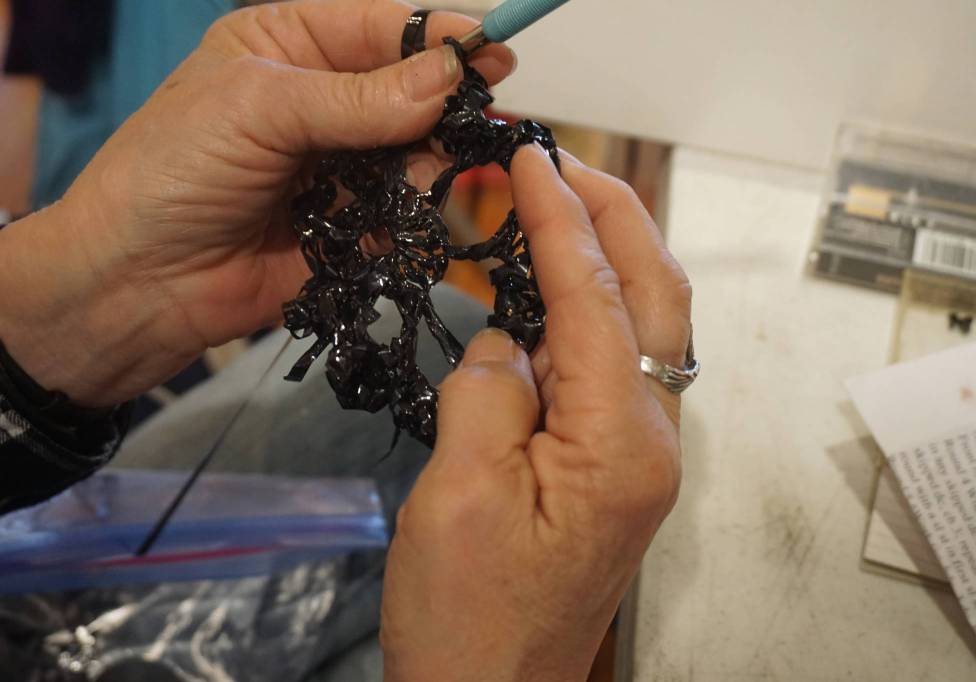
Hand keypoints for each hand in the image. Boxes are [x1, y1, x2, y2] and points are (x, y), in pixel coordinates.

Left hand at [0, 0, 513, 405]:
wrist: (137, 282)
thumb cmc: (172, 172)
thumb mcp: (257, 107)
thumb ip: (355, 97)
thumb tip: (445, 80)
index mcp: (292, 44)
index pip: (383, 27)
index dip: (440, 38)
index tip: (492, 54)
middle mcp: (325, 101)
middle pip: (413, 89)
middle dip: (446, 103)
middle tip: (478, 118)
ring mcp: (343, 165)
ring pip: (419, 151)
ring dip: (434, 160)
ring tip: (434, 171)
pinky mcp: (354, 226)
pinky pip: (407, 211)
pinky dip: (416, 212)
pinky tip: (407, 213)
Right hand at [381, 146, 690, 680]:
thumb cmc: (469, 620)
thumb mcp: (460, 495)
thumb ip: (487, 393)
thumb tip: (503, 339)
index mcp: (617, 446)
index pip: (598, 299)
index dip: (562, 220)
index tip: (533, 159)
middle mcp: (647, 443)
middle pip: (652, 297)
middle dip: (612, 217)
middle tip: (559, 162)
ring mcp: (635, 455)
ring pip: (637, 326)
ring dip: (600, 257)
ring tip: (548, 207)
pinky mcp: (610, 466)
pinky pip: (605, 366)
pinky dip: (580, 312)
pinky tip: (540, 293)